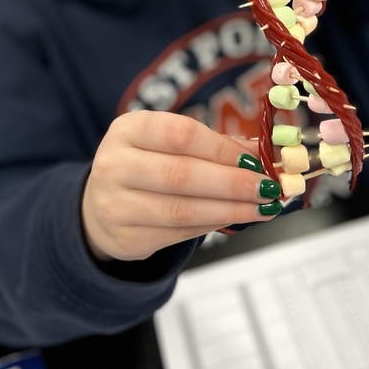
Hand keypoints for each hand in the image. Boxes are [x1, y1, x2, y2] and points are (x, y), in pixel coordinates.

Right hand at [81, 112, 280, 261]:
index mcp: (128, 129)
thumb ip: (213, 145)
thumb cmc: (146, 165)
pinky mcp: (125, 238)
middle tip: (267, 188)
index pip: (180, 134)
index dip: (221, 148)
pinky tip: (235, 218)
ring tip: (262, 207)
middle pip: (181, 174)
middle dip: (232, 183)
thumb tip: (261, 151)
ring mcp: (114, 204)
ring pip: (181, 210)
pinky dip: (213, 225)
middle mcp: (114, 164)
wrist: (101, 204)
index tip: (255, 159)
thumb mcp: (169, 143)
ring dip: (229, 210)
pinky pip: (177, 233)